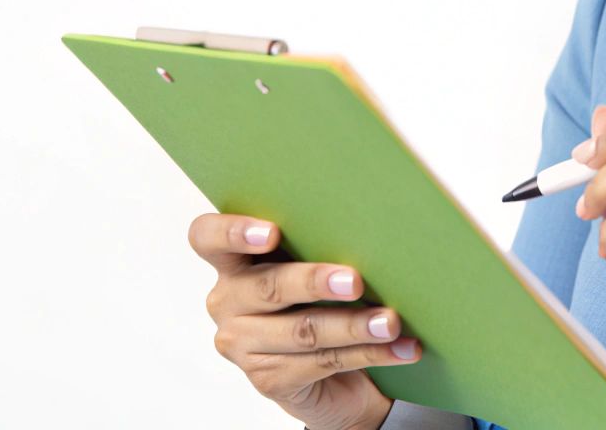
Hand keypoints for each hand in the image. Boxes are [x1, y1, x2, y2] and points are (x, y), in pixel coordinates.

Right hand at [189, 212, 421, 429]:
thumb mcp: (311, 264)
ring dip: (354, 325)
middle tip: (354, 281)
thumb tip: (368, 225)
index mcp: (231, 262)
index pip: (207, 237)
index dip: (234, 231)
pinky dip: (367, 353)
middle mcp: (227, 301)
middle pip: (268, 287)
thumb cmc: (319, 298)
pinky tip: (398, 348)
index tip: (273, 233)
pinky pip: (321, 362)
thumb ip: (317, 243)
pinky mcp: (268, 379)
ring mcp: (243, 344)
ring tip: (390, 321)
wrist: (330, 371)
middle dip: (314, 282)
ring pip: (302, 331)